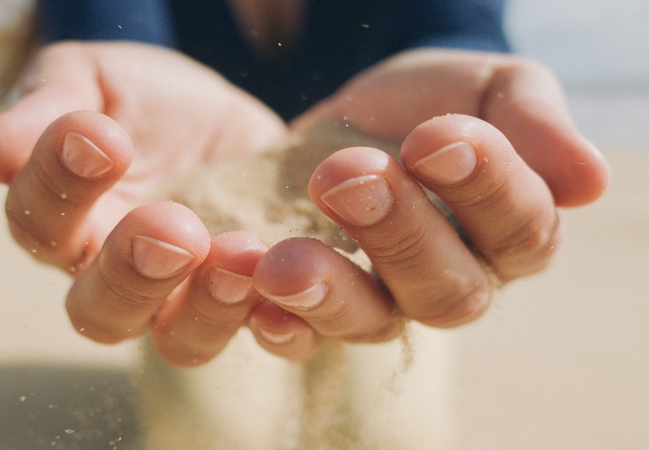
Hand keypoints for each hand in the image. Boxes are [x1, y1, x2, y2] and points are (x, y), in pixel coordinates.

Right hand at [0, 41, 290, 365]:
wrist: (221, 115)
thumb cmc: (140, 100)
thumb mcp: (90, 81)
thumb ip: (46, 107)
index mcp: (64, 221)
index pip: (39, 221)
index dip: (59, 183)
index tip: (99, 135)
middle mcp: (114, 276)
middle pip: (100, 311)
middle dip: (133, 271)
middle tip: (173, 228)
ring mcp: (185, 298)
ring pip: (180, 339)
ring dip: (207, 306)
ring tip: (238, 254)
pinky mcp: (253, 298)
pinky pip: (263, 333)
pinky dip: (278, 323)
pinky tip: (290, 291)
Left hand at [247, 49, 609, 356]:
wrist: (348, 115)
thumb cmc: (429, 103)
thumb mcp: (486, 87)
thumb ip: (532, 122)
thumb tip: (589, 181)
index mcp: (503, 233)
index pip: (519, 231)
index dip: (486, 187)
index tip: (438, 137)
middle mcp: (444, 281)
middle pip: (445, 290)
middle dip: (400, 232)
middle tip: (348, 175)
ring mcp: (374, 302)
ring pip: (370, 323)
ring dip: (331, 289)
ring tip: (284, 260)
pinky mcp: (308, 305)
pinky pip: (301, 338)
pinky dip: (281, 325)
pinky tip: (261, 301)